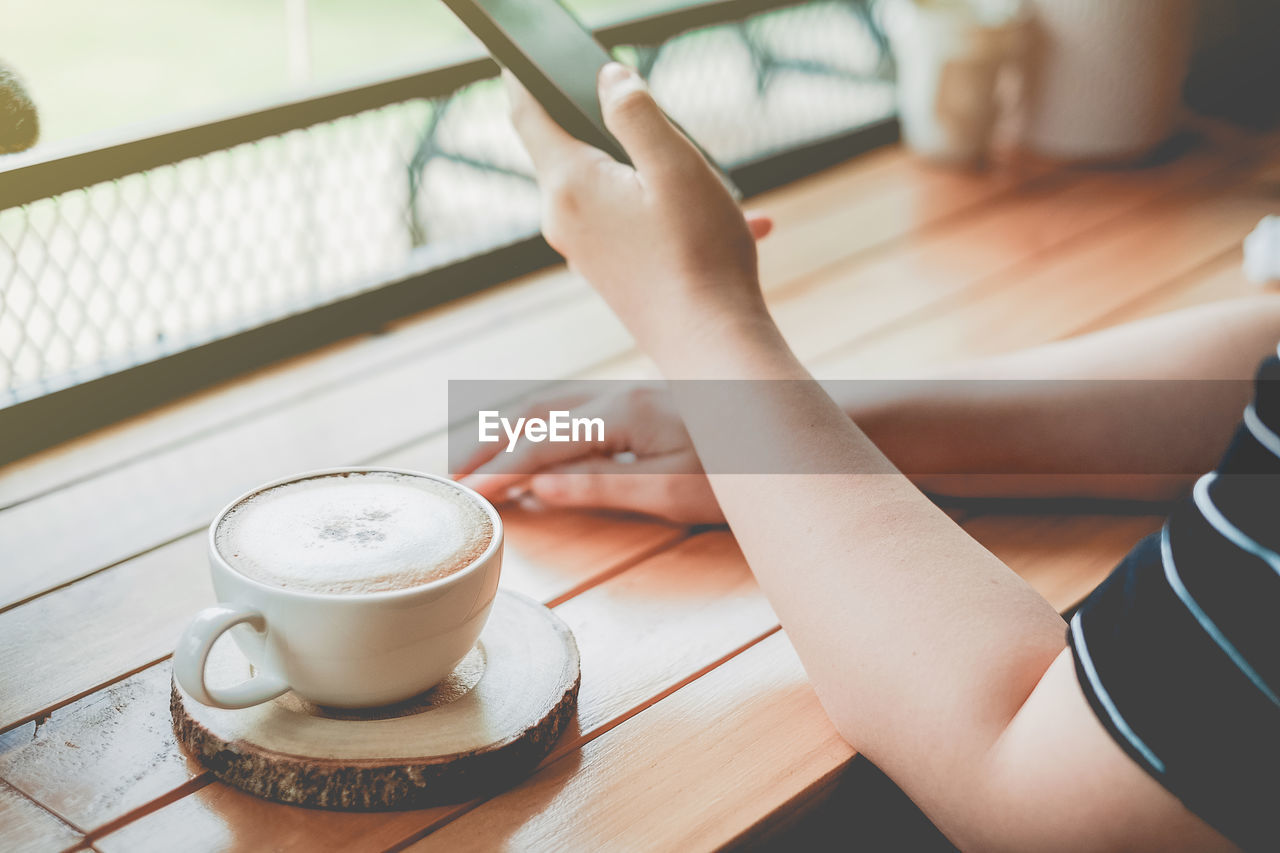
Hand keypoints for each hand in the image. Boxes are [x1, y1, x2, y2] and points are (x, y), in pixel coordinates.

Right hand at [456, 385, 724, 523]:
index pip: (542, 445)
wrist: (789, 431)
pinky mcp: (640, 400)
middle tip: (452, 474)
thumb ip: (602, 485)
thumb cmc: (741, 467)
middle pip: (534, 412)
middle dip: (488, 443)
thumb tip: (539, 490)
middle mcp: (618, 394)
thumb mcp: (671, 491)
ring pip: (549, 402)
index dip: (502, 473)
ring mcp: (629, 393)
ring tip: (471, 451)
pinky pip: (572, 405)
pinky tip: (526, 438)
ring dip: (505, 426)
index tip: (470, 499)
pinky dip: (536, 422)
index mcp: (623, 414)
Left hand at [505, 63, 770, 357]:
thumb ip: (637, 113)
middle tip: (645, 108)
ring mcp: (584, 251)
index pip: (528, 113)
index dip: (523, 76)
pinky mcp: (608, 274)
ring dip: (661, 177)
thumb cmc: (699, 255)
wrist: (711, 347)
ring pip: (614, 190)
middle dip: (611, 127)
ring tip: (718, 190)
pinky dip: (676, 216)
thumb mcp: (676, 165)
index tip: (519, 56)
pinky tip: (739, 227)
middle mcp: (564, 219)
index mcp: (569, 184)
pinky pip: (636, 226)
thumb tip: (609, 80)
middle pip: (570, 149)